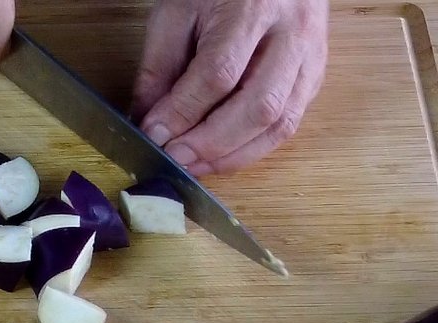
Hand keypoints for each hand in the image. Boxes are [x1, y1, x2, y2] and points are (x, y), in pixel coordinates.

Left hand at [131, 0, 328, 175]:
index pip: (219, 73)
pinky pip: (288, 125)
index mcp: (253, 8)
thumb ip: (160, 66)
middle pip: (258, 106)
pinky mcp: (316, 76)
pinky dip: (252, 148)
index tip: (154, 134)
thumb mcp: (177, 12)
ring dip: (233, 156)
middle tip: (175, 157)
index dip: (183, 111)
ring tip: (195, 165)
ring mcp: (311, 57)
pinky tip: (222, 156)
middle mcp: (292, 34)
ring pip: (279, 124)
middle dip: (210, 143)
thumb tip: (148, 121)